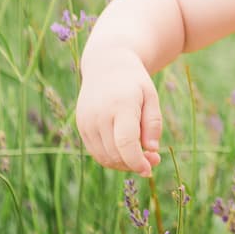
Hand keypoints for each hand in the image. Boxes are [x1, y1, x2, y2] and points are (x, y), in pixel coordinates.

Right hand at [76, 48, 163, 175]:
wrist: (106, 64)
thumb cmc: (134, 81)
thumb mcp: (151, 96)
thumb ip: (153, 123)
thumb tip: (151, 150)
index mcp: (120, 105)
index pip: (126, 143)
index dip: (137, 161)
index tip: (149, 169)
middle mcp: (99, 115)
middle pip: (115, 153)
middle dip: (134, 163)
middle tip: (152, 160)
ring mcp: (87, 121)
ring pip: (104, 156)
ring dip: (123, 164)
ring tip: (140, 156)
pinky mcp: (81, 126)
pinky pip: (95, 151)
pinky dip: (111, 158)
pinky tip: (125, 152)